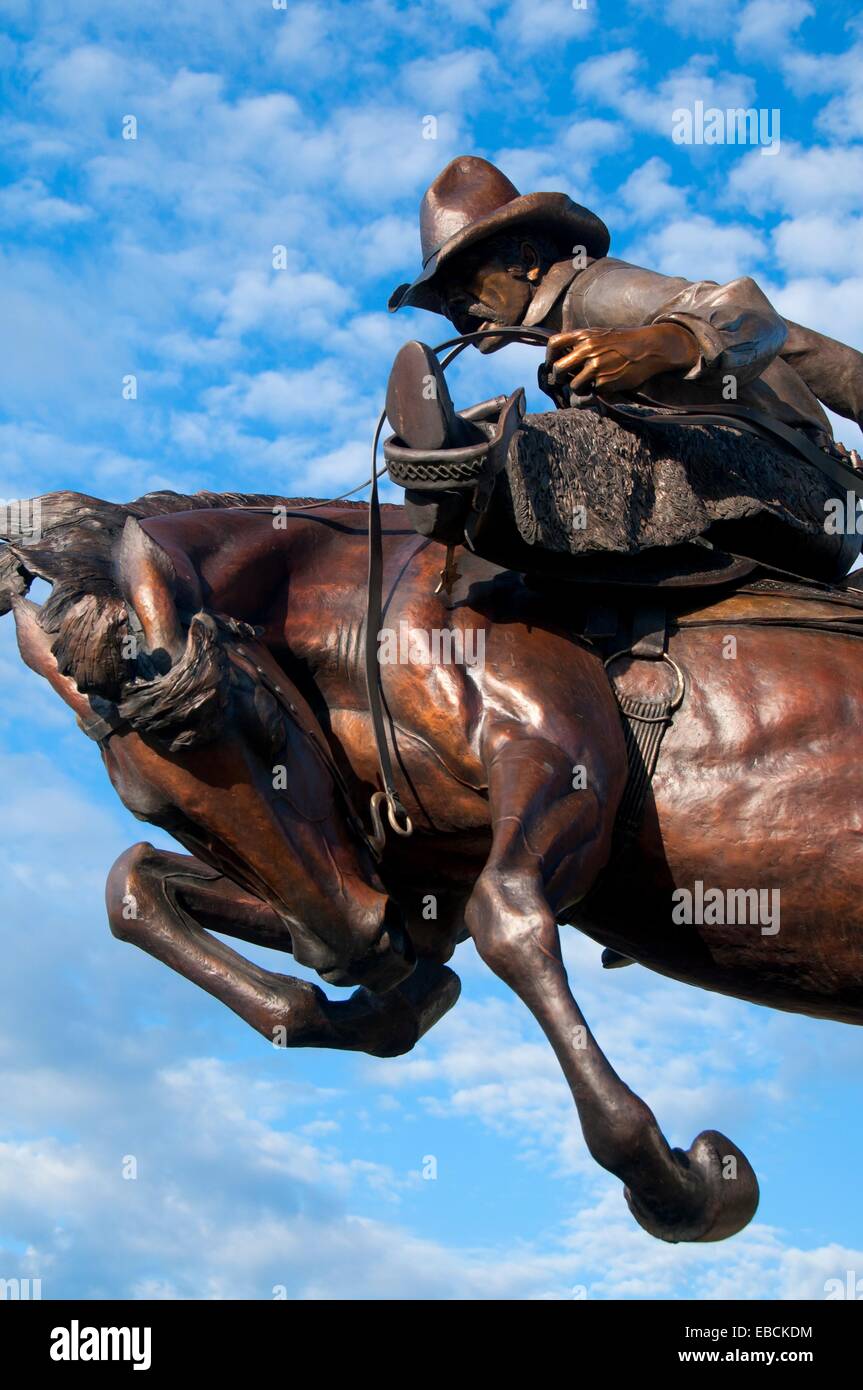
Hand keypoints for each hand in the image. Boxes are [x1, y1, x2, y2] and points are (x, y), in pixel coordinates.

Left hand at [545, 323, 699, 395]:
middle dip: (558, 378)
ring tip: (590, 383)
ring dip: (579, 387)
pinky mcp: (605, 382)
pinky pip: (592, 391)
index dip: (549, 356)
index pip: (554, 344)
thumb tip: (563, 355)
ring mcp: (595, 367)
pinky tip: (608, 382)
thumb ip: (582, 342)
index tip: (551, 364)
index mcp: (584, 335)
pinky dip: (597, 390)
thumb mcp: (600, 333)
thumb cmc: (624, 341)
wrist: (648, 347)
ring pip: (574, 385)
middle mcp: (587, 350)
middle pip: (558, 369)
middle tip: (562, 381)